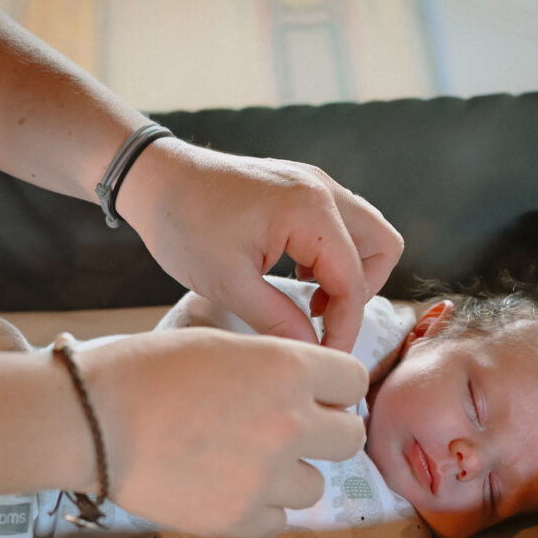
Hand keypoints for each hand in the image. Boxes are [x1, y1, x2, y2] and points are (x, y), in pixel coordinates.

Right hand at [75, 328, 367, 537]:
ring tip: (243, 460)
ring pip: (315, 486)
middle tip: (285, 430)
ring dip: (289, 475)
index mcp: (286, 367)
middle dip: (323, 433)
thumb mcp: (217, 342)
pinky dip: (258, 507)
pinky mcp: (238, 517)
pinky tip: (224, 485)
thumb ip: (272, 364)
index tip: (313, 394)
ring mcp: (266, 475)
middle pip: (350, 437)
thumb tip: (306, 385)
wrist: (90, 420)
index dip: (332, 387)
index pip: (354, 381)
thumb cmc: (143, 370)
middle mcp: (289, 422)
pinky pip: (278, 519)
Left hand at [117, 139, 403, 351]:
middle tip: (320, 320)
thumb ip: (278, 320)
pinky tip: (294, 276)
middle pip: (382, 247)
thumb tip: (312, 352)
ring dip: (348, 272)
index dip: (344, 328)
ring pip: (364, 233)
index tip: (325, 359)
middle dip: (359, 292)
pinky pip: (339, 224)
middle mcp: (323, 189)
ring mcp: (313, 183)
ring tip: (306, 300)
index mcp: (311, 210)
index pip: (353, 281)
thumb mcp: (228, 284)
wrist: (155, 178)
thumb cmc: (184, 225)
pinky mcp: (300, 187)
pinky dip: (330, 255)